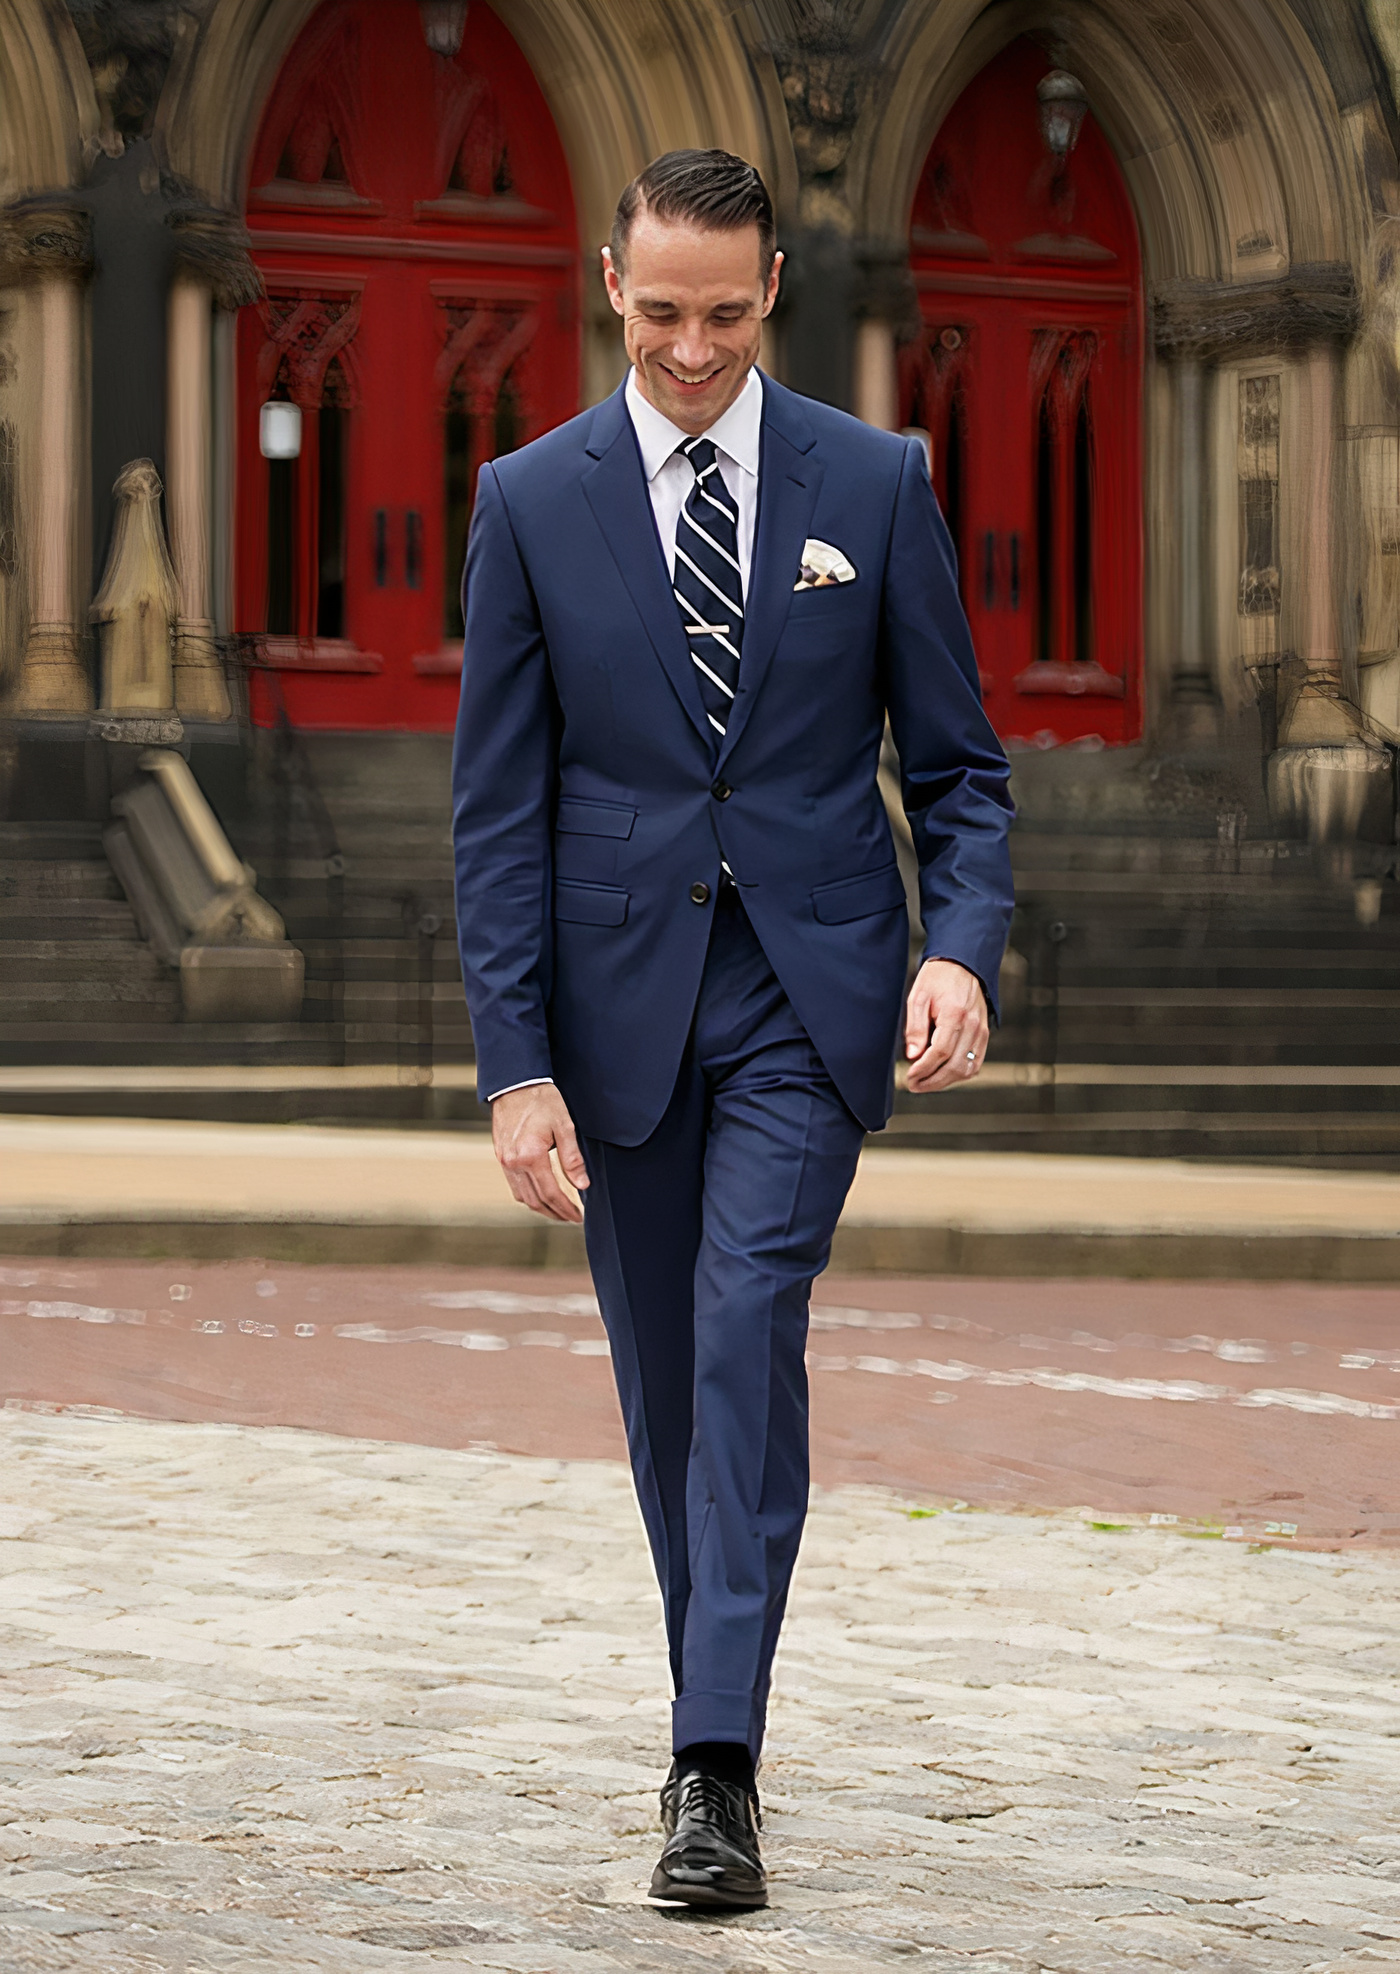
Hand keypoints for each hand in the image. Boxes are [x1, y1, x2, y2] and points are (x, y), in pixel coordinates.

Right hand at [491, 1084, 589, 1222]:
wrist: (515, 1083)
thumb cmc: (542, 1100)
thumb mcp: (564, 1126)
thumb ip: (573, 1159)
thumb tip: (582, 1185)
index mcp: (531, 1156)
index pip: (551, 1193)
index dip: (566, 1208)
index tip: (578, 1216)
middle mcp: (513, 1162)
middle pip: (535, 1200)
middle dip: (555, 1213)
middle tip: (571, 1218)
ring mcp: (504, 1160)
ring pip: (522, 1197)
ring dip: (540, 1208)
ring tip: (558, 1210)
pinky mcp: (500, 1156)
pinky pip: (513, 1185)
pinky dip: (528, 1195)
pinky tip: (540, 1194)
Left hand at [903, 959, 988, 1094]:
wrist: (962, 964)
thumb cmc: (938, 978)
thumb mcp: (918, 997)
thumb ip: (915, 1027)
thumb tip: (913, 1056)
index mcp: (955, 1014)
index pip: (940, 1052)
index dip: (923, 1068)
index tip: (909, 1076)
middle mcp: (972, 1026)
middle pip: (954, 1066)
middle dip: (932, 1081)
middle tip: (914, 1085)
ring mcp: (981, 1032)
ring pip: (966, 1069)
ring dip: (945, 1081)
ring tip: (926, 1083)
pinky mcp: (984, 1035)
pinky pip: (975, 1063)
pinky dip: (959, 1074)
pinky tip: (943, 1075)